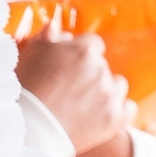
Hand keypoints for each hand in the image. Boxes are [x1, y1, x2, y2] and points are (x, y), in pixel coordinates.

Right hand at [17, 30, 131, 153]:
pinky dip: (118, 111)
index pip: (93, 45)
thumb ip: (47, 36)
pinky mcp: (115, 118)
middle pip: (102, 67)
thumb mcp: (31, 53)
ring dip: (106, 92)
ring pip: (118, 86)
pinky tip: (101, 115)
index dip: (82, 56)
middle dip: (90, 75)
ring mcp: (110, 95)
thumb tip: (55, 27)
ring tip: (84, 105)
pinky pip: (128, 108)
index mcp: (84, 50)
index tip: (72, 68)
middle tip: (70, 91)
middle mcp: (101, 70)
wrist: (28, 129)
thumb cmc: (27, 88)